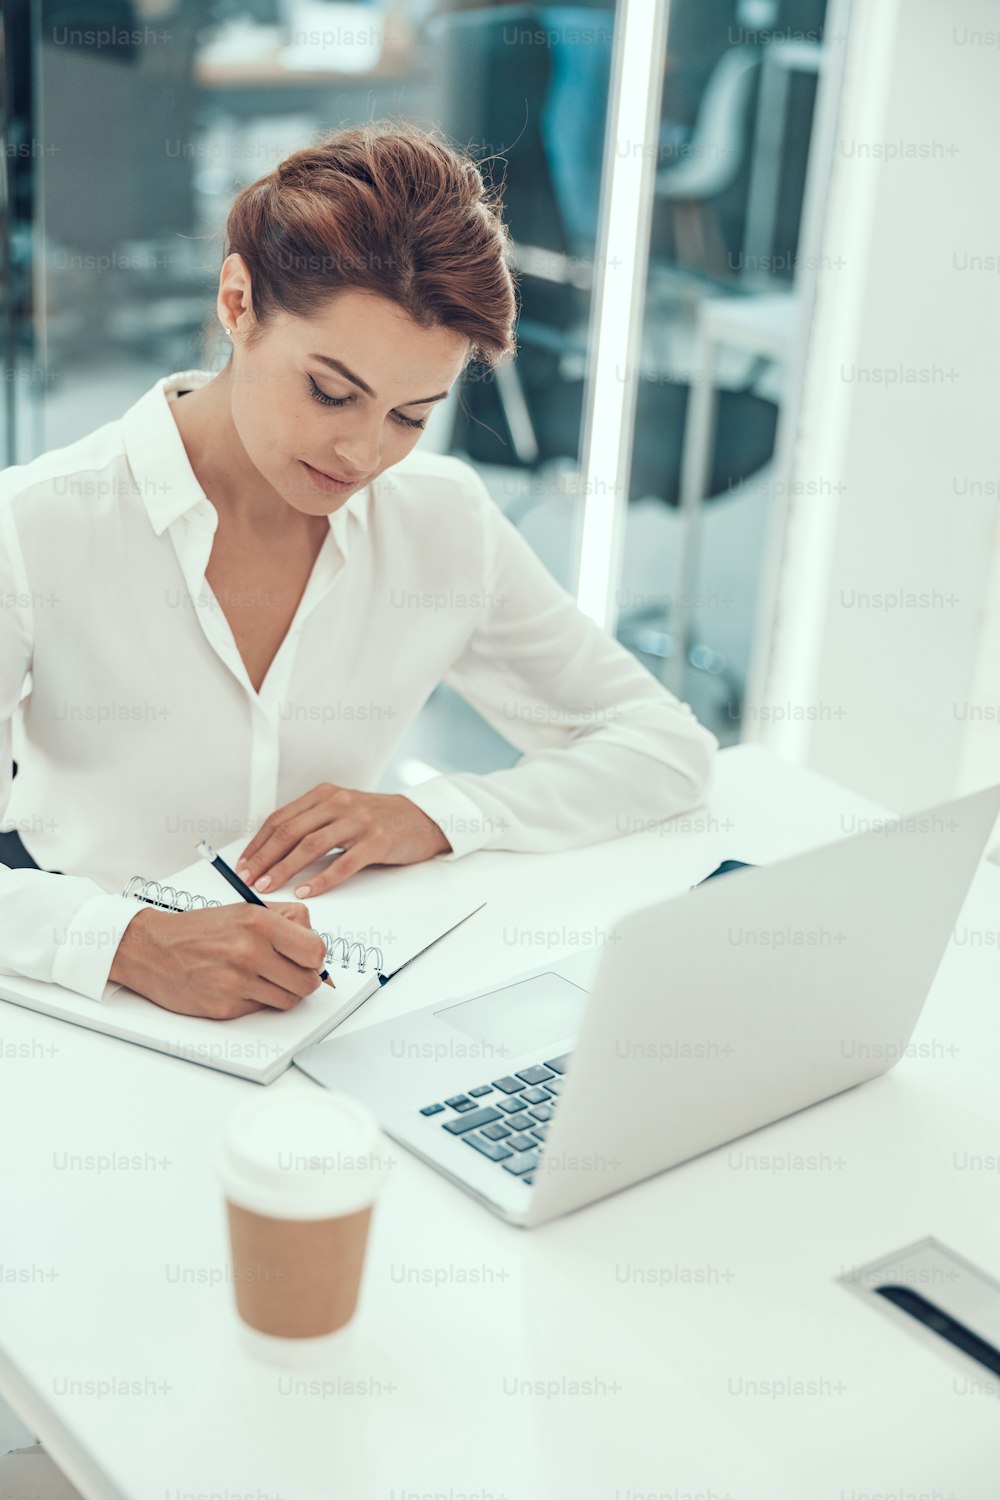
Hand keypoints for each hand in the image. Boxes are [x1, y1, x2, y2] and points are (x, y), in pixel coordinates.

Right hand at [109, 901, 328, 1020]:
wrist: (150, 947)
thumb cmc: (199, 929)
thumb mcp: (246, 909)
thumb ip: (286, 920)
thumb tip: (315, 941)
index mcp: (259, 923)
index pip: (315, 951)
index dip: (315, 957)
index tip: (307, 957)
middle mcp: (249, 952)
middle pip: (307, 982)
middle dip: (304, 978)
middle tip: (291, 971)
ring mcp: (236, 982)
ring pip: (288, 1000)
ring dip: (281, 991)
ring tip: (263, 977)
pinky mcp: (225, 1007)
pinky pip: (260, 1009)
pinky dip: (256, 1000)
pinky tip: (239, 985)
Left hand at [235, 783, 451, 897]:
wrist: (422, 819)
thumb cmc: (377, 820)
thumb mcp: (341, 811)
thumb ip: (312, 824)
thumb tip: (271, 853)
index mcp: (325, 794)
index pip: (280, 818)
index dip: (258, 843)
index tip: (242, 864)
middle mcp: (339, 803)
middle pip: (290, 831)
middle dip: (264, 857)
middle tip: (247, 879)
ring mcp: (358, 821)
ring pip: (311, 846)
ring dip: (285, 869)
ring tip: (269, 887)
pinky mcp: (377, 841)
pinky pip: (343, 863)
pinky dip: (322, 879)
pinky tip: (306, 891)